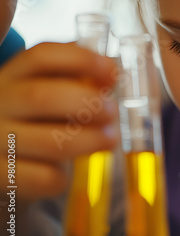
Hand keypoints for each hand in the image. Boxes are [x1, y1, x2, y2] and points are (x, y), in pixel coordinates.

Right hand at [0, 42, 118, 200]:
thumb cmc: (32, 123)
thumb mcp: (45, 94)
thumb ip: (74, 80)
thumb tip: (111, 73)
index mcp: (13, 77)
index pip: (42, 57)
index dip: (82, 60)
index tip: (112, 72)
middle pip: (42, 97)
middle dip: (88, 104)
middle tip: (112, 112)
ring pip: (49, 141)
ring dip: (89, 141)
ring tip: (108, 139)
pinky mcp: (0, 175)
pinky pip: (41, 178)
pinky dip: (62, 178)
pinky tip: (64, 174)